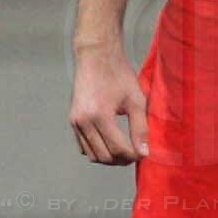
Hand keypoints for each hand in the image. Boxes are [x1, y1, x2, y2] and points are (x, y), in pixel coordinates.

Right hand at [69, 44, 148, 164]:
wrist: (96, 57)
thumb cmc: (119, 75)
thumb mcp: (136, 100)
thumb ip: (140, 128)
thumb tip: (144, 152)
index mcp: (100, 115)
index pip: (117, 149)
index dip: (132, 156)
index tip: (144, 154)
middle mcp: (83, 122)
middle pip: (103, 156)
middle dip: (121, 160)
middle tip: (136, 154)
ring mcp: (75, 122)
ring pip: (92, 154)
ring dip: (109, 158)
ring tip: (125, 151)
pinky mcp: (73, 120)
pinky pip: (83, 146)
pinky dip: (97, 150)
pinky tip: (111, 143)